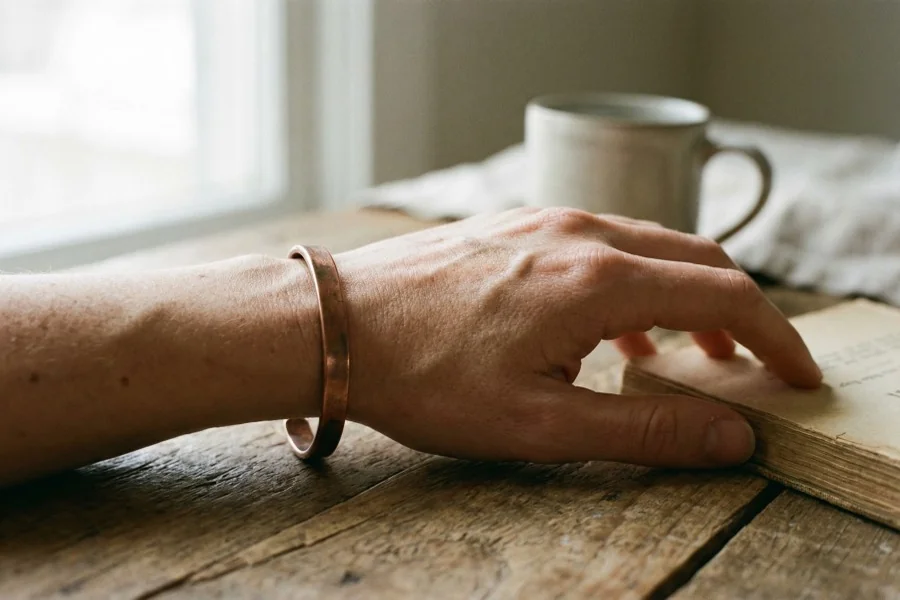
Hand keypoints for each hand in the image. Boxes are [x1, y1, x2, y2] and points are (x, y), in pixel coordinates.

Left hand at [335, 207, 820, 467]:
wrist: (334, 326)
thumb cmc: (423, 377)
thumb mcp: (539, 424)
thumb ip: (644, 427)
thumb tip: (730, 435)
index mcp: (596, 281)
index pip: (723, 294)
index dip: (774, 337)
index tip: (796, 373)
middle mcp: (578, 234)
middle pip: (693, 259)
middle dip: (734, 313)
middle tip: (750, 365)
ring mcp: (541, 222)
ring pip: (646, 246)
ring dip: (680, 294)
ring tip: (683, 353)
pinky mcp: (512, 227)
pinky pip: (597, 242)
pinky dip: (629, 280)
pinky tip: (607, 325)